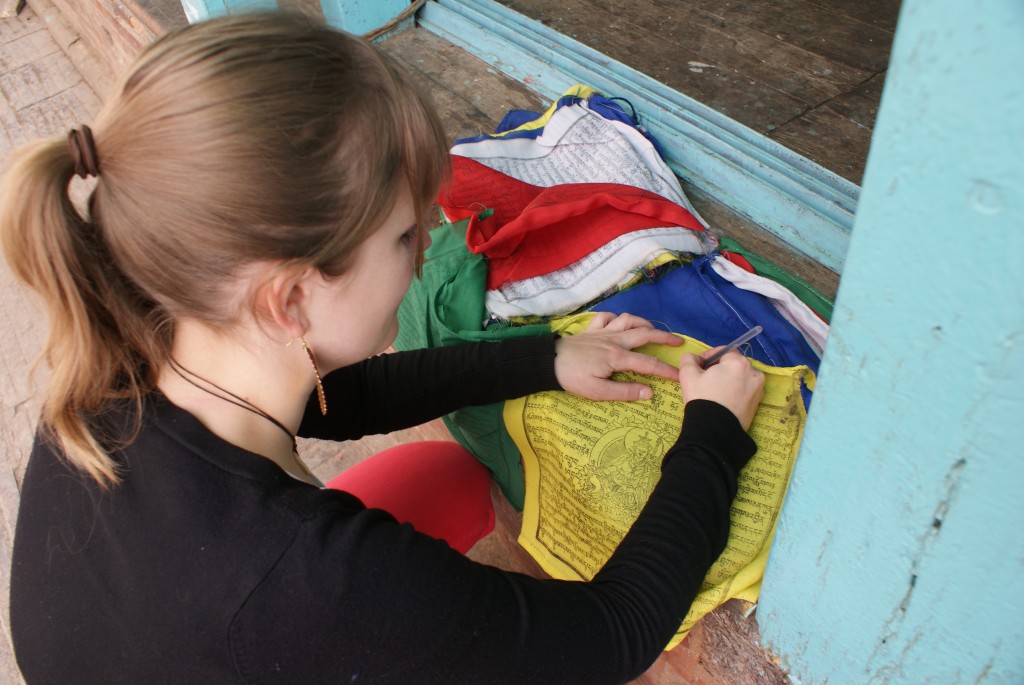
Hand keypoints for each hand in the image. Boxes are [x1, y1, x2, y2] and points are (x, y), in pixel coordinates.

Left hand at [554, 312, 682, 400]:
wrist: (547, 361)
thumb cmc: (572, 378)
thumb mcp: (598, 392)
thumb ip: (625, 391)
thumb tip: (649, 393)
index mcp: (617, 357)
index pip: (649, 364)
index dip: (667, 370)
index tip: (680, 375)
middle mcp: (614, 341)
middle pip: (644, 334)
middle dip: (664, 337)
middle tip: (678, 341)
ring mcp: (602, 332)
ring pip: (628, 320)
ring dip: (643, 323)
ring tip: (652, 330)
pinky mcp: (590, 329)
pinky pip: (606, 317)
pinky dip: (616, 318)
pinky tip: (619, 323)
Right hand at [678, 348, 764, 429]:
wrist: (714, 430)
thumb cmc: (702, 398)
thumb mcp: (688, 374)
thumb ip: (689, 359)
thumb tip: (695, 358)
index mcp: (739, 362)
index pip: (723, 351)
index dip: (709, 356)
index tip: (699, 367)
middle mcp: (754, 372)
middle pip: (734, 364)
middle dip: (720, 368)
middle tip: (705, 380)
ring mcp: (759, 388)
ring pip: (740, 377)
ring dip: (729, 379)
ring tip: (715, 391)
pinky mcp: (758, 402)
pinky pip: (746, 390)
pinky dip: (736, 391)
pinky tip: (724, 400)